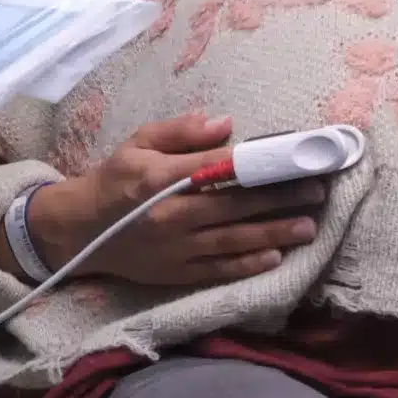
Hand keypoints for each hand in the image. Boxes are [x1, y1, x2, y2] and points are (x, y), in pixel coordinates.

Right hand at [20, 113, 327, 287]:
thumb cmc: (114, 179)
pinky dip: (248, 264)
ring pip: (235, 240)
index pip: (222, 168)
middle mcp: (173, 214)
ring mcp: (176, 248)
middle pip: (237, 205)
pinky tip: (275, 257)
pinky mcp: (176, 273)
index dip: (262, 163)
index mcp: (162, 177)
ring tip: (309, 226)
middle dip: (282, 198)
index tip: (295, 159)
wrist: (79, 231)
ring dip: (275, 233)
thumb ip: (181, 131)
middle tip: (318, 191)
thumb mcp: (139, 142)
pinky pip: (219, 270)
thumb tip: (226, 124)